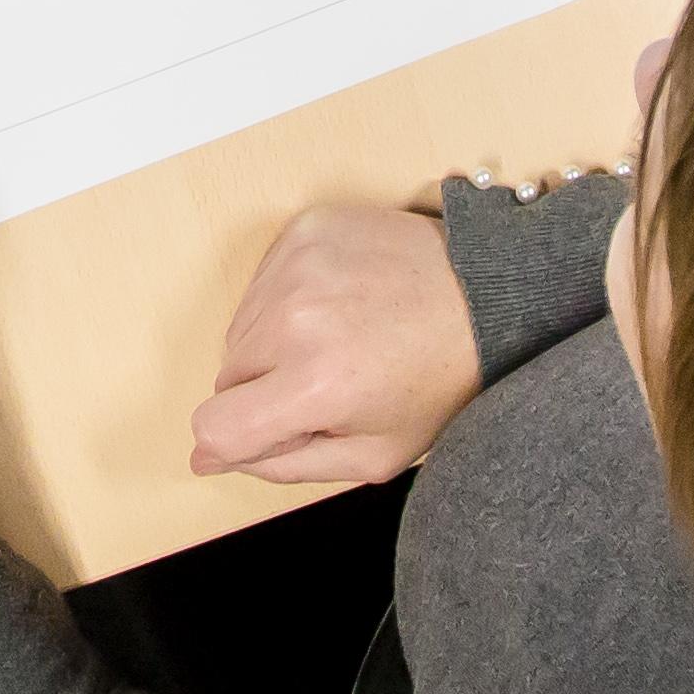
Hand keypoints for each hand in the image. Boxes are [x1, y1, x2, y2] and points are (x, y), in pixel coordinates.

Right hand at [190, 202, 485, 484]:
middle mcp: (295, 319)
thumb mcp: (374, 455)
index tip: (266, 432)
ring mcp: (296, 266)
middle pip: (227, 376)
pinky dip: (286, 301)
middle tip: (327, 383)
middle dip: (265, 391)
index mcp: (315, 386)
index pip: (213, 426)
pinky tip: (338, 304)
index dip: (233, 440)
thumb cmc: (437, 383)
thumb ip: (283, 464)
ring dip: (275, 344)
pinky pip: (261, 284)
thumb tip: (206, 459)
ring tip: (338, 341)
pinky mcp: (303, 230)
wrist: (488, 297)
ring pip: (241, 330)